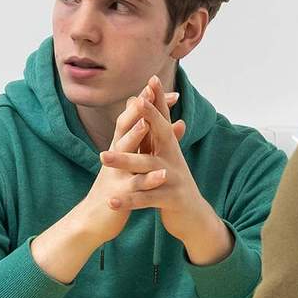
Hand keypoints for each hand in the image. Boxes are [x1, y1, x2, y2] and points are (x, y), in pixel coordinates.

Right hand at [31, 79, 180, 281]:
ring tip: (147, 123)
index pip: (131, 118)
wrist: (92, 220)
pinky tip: (162, 174)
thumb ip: (144, 143)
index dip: (143, 101)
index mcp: (119, 147)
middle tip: (148, 90)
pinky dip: (147, 180)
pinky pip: (134, 186)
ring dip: (135, 138)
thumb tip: (161, 121)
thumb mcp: (129, 163)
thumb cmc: (114, 188)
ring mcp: (115, 174)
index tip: (157, 82)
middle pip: (124, 128)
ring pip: (126, 153)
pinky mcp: (119, 195)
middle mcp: (115, 156)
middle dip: (136, 109)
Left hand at [97, 75, 232, 264]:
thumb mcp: (168, 158)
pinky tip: (111, 200)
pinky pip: (146, 199)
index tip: (150, 80)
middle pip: (162, 135)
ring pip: (148, 168)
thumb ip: (162, 136)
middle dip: (148, 118)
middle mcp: (175, 159)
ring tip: (103, 157)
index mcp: (171, 149)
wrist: (193, 217)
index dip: (158, 101)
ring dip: (125, 161)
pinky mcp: (171, 200)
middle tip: (134, 103)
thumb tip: (155, 110)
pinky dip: (129, 200)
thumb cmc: (174, 184)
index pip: (164, 120)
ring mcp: (174, 180)